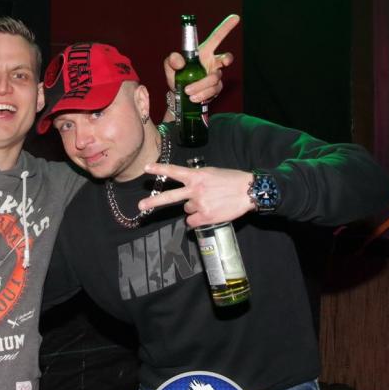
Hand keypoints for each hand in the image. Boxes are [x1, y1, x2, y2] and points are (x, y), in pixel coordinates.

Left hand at [138, 163, 253, 227]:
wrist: (248, 191)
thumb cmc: (230, 180)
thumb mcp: (211, 173)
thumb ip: (196, 180)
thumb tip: (187, 191)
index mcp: (196, 176)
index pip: (174, 171)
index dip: (159, 169)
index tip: (146, 168)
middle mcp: (195, 190)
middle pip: (170, 197)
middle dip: (153, 202)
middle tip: (140, 207)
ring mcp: (200, 204)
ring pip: (187, 209)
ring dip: (194, 208)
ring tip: (210, 203)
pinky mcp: (205, 217)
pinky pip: (192, 221)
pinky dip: (198, 219)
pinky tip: (209, 213)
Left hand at [164, 14, 239, 102]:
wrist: (180, 97)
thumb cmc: (177, 77)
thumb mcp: (170, 67)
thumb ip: (172, 60)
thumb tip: (180, 61)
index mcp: (203, 53)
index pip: (216, 37)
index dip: (226, 27)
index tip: (236, 17)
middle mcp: (212, 62)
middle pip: (226, 57)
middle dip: (226, 60)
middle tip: (222, 63)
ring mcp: (216, 75)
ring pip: (215, 78)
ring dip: (200, 86)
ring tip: (188, 91)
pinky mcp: (216, 88)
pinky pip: (213, 90)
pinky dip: (202, 94)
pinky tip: (193, 98)